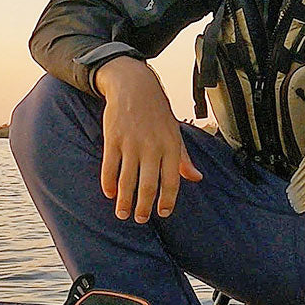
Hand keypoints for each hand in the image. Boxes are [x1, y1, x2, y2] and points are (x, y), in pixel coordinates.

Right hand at [95, 56, 202, 222]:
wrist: (135, 85)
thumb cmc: (158, 112)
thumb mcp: (175, 132)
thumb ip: (183, 158)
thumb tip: (196, 178)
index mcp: (171, 145)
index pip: (172, 180)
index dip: (168, 200)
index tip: (163, 213)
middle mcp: (152, 146)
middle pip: (148, 185)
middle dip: (144, 206)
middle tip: (141, 219)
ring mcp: (131, 142)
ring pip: (127, 179)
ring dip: (124, 200)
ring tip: (123, 213)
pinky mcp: (113, 138)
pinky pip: (109, 166)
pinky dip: (108, 183)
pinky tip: (109, 193)